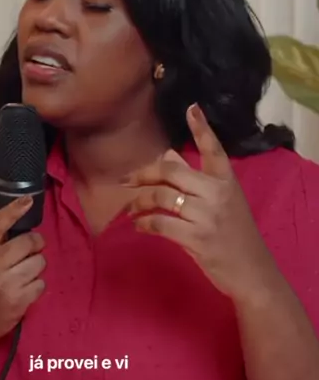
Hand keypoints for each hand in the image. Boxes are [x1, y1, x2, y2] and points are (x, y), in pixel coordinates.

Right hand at [0, 197, 45, 344]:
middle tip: (29, 252)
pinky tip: (23, 290)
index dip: (12, 211)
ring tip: (22, 275)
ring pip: (39, 263)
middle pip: (28, 242)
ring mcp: (5, 285)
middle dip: (35, 245)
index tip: (28, 200)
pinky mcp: (18, 301)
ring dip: (36, 267)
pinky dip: (36, 286)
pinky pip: (41, 283)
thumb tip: (22, 221)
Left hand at [126, 104, 277, 302]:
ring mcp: (207, 215)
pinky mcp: (196, 237)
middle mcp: (217, 193)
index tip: (191, 108)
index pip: (214, 150)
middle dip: (144, 174)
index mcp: (227, 182)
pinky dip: (144, 223)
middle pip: (171, 171)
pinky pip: (160, 223)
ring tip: (131, 208)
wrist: (252, 271)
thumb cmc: (235, 236)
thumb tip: (166, 155)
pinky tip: (139, 226)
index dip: (202, 128)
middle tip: (127, 180)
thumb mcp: (223, 203)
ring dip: (140, 202)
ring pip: (161, 197)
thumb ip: (196, 180)